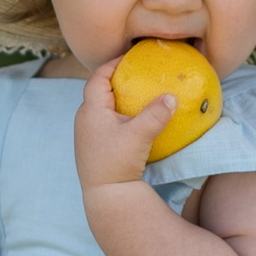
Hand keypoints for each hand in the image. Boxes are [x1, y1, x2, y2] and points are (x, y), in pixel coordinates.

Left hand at [73, 59, 172, 192]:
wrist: (106, 197)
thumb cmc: (118, 163)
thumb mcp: (139, 136)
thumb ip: (156, 115)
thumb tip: (172, 97)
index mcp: (91, 110)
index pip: (98, 77)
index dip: (113, 64)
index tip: (130, 58)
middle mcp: (84, 120)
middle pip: (98, 91)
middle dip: (117, 80)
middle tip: (137, 74)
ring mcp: (87, 135)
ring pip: (102, 108)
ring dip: (118, 100)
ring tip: (138, 95)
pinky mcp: (93, 147)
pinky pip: (105, 123)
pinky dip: (118, 116)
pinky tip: (134, 121)